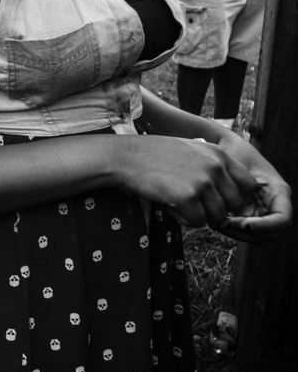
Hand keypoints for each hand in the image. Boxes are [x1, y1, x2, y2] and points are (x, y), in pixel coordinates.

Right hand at [118, 135, 259, 227]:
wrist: (123, 156)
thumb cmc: (152, 154)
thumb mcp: (190, 149)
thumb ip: (212, 165)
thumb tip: (228, 190)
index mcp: (218, 154)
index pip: (248, 184)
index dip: (234, 195)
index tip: (216, 197)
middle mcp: (215, 167)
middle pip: (235, 204)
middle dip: (217, 208)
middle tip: (194, 204)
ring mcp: (202, 182)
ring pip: (217, 216)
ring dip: (199, 215)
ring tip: (178, 203)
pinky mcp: (187, 197)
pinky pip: (198, 222)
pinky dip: (184, 219)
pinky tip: (169, 205)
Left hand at [210, 131, 291, 241]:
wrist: (228, 149)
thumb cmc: (235, 152)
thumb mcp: (239, 163)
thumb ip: (239, 182)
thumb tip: (237, 206)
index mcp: (279, 191)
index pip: (283, 219)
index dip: (265, 226)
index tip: (243, 224)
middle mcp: (274, 204)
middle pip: (272, 233)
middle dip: (248, 233)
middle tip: (224, 224)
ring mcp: (262, 211)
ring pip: (258, 236)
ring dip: (238, 234)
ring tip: (217, 223)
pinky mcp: (249, 214)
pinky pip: (245, 231)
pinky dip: (232, 230)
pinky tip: (215, 221)